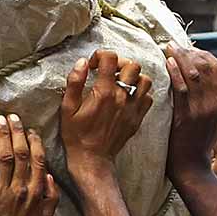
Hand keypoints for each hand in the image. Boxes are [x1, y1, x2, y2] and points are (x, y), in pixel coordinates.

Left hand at [0, 114, 59, 215]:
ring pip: (6, 157)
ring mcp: (5, 191)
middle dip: (16, 131)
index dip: (34, 141)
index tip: (29, 129)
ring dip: (2, 136)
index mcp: (38, 192)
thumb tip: (50, 175)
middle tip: (12, 116)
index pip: (38, 160)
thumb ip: (52, 197)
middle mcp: (23, 189)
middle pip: (22, 153)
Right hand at [59, 50, 154, 178]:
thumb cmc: (77, 136)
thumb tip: (82, 62)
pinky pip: (148, 98)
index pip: (110, 58)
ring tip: (122, 83)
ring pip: (144, 80)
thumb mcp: (67, 109)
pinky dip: (141, 93)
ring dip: (134, 77)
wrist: (92, 160)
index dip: (101, 55)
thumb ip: (74, 82)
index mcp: (104, 92)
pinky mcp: (137, 118)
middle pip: (132, 65)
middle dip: (120, 63)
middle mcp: (122, 98)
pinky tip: (129, 97)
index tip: (94, 65)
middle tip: (110, 72)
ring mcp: (132, 108)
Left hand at [163, 44, 216, 184]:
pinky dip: (174, 72)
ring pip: (193, 74)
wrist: (192, 169)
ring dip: (180, 58)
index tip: (191, 49)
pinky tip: (167, 63)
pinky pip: (180, 89)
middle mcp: (214, 104)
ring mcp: (200, 110)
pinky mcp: (185, 117)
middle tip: (175, 46)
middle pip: (206, 67)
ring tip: (169, 50)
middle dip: (190, 52)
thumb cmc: (201, 146)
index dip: (205, 55)